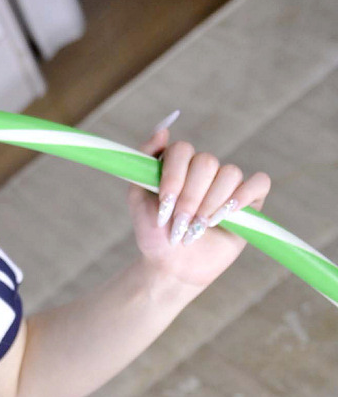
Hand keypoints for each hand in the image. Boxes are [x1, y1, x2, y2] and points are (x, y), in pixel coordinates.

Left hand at [127, 120, 271, 289]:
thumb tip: (164, 130)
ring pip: (230, 174)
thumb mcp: (137, 198)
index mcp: (179, 165)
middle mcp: (205, 170)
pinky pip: (258, 183)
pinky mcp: (250, 202)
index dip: (174, 176)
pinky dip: (243, 197)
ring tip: (197, 229)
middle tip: (179, 224)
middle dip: (191, 198)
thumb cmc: (155, 234)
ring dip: (211, 204)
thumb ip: (143, 162)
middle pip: (207, 162)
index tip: (165, 205)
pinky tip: (226, 217)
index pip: (183, 150)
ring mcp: (228, 184)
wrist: (172, 267)